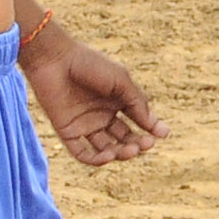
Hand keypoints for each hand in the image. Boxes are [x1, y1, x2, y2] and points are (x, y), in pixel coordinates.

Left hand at [26, 30, 167, 165]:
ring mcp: (85, 124)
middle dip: (137, 144)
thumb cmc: (89, 64)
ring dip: (121, 153)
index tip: (163, 134)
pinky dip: (96, 159)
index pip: (138, 120)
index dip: (151, 129)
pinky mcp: (67, 132)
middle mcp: (102, 114)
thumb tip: (155, 126)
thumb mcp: (121, 81)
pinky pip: (83, 153)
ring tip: (130, 150)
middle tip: (146, 144)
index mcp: (117, 100)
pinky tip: (109, 155)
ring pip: (107, 149)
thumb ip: (137, 103)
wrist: (55, 59)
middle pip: (124, 138)